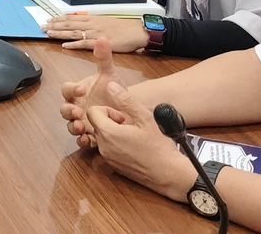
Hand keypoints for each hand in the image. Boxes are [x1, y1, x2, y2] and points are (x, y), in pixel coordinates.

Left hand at [45, 13, 149, 52]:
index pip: (72, 17)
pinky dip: (74, 44)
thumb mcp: (106, 22)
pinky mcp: (101, 43)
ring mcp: (95, 33)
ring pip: (74, 32)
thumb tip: (83, 23)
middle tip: (41, 26)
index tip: (48, 19)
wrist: (138, 31)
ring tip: (48, 33)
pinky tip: (64, 46)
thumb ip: (94, 23)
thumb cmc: (124, 28)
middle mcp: (92, 24)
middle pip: (69, 24)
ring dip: (60, 33)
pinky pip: (84, 44)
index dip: (59, 19)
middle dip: (55, 25)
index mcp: (93, 19)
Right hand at [59, 37, 123, 148]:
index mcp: (78, 92)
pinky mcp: (91, 136)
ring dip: (73, 127)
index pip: (67, 89)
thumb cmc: (114, 90)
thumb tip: (102, 38)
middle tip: (78, 112)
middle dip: (68, 111)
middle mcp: (77, 107)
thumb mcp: (110, 74)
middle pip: (64, 109)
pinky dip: (83, 141)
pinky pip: (82, 141)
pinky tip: (88, 140)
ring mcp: (82, 122)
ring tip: (81, 127)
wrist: (128, 109)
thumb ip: (103, 58)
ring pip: (70, 126)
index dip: (71, 89)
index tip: (82, 89)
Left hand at [87, 74, 199, 202]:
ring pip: (102, 136)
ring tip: (134, 136)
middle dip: (111, 121)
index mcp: (108, 133)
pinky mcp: (113, 166)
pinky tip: (134, 146)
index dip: (108, 110)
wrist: (168, 174)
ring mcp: (107, 158)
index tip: (123, 116)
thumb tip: (111, 86)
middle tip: (131, 125)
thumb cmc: (158, 147)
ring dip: (114, 132)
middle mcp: (103, 147)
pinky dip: (117, 144)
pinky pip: (108, 149)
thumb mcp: (144, 118)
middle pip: (96, 124)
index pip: (92, 112)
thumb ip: (125, 100)